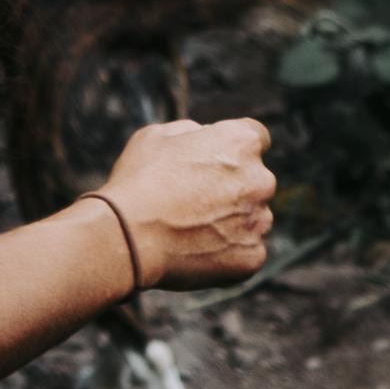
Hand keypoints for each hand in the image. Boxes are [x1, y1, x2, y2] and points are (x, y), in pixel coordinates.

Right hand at [103, 108, 275, 288]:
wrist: (129, 237)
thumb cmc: (139, 181)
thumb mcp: (158, 135)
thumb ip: (193, 132)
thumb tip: (205, 137)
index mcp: (242, 141)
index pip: (255, 137)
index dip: (233, 149)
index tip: (215, 162)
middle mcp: (260, 179)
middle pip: (255, 180)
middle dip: (234, 187)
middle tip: (196, 201)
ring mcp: (259, 220)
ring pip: (253, 217)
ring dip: (234, 220)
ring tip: (192, 230)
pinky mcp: (253, 256)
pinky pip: (247, 251)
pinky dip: (229, 252)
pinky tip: (198, 250)